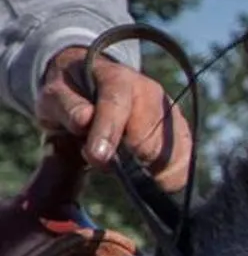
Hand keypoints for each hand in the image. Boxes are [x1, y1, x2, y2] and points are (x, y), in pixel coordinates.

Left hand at [38, 46, 192, 193]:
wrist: (92, 85)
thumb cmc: (71, 94)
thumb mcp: (54, 95)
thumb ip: (68, 107)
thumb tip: (84, 121)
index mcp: (117, 78)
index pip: (116, 105)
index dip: (108, 132)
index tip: (98, 157)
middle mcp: (151, 93)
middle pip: (148, 138)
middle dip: (127, 160)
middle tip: (101, 161)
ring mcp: (171, 112)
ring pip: (171, 154)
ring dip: (148, 171)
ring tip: (127, 168)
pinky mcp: (181, 131)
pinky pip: (184, 163)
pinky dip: (168, 177)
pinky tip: (151, 178)